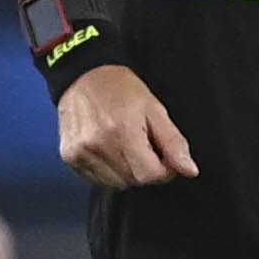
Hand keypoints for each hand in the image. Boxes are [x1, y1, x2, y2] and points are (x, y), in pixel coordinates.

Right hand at [55, 63, 195, 188]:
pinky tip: (109, 149)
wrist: (84, 75)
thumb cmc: (122, 89)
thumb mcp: (156, 110)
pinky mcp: (69, 156)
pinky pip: (97, 179)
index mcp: (122, 132)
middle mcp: (97, 145)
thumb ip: (173, 143)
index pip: (150, 175)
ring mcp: (80, 153)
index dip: (164, 170)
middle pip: (133, 181)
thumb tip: (189, 170)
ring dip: (127, 171)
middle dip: (145, 169)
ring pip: (116, 183)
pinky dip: (109, 171)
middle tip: (143, 145)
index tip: (164, 156)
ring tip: (125, 145)